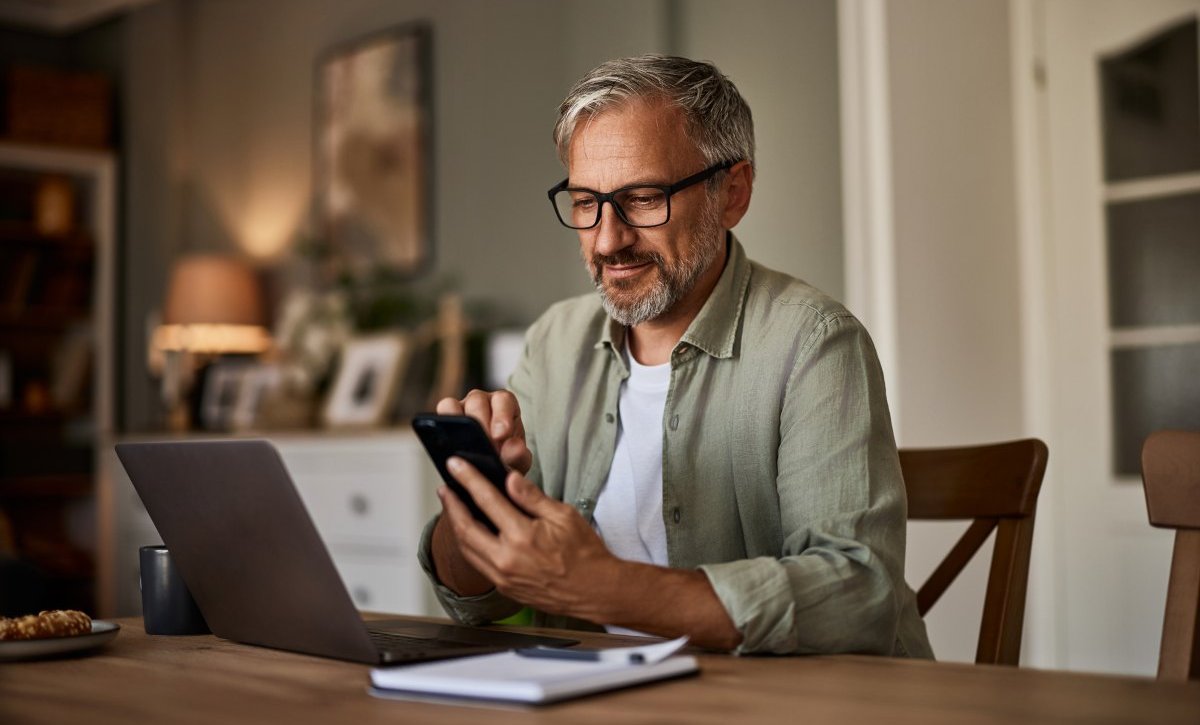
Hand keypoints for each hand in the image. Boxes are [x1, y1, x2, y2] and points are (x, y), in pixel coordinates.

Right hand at [436, 390, 531, 474]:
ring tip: (465, 447)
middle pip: (477, 401)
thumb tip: (513, 448)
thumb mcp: (518, 461)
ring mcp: (462, 406)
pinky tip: (449, 445)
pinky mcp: (447, 416)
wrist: (492, 467)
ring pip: (454, 404)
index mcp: (505, 404)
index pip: (503, 400)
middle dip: (480, 424)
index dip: (501, 415)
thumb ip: (518, 456)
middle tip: (483, 446)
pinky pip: (441, 412)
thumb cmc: (507, 458)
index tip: (501, 435)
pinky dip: (442, 424)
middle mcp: (483, 400)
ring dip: (459, 424)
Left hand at [438, 456, 619, 618]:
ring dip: (456, 526)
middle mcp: (507, 559)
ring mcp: (503, 577)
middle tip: (444, 488)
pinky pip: (478, 563)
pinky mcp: (505, 588)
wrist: (595, 592)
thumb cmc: (585, 554)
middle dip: (451, 505)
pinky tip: (470, 532)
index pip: (486, 500)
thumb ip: (532, 497)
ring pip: (467, 549)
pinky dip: (469, 545)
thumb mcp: (564, 516)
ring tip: (452, 507)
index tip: (455, 465)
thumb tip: (510, 478)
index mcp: (522, 537)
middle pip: (465, 528)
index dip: (468, 479)